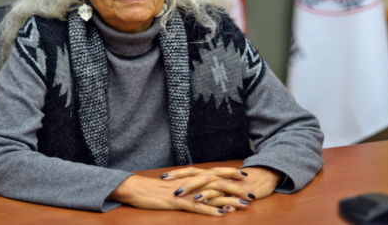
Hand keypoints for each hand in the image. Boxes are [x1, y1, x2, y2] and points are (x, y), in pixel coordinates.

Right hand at [108, 169, 253, 215]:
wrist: (136, 188)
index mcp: (190, 177)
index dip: (229, 174)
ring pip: (211, 194)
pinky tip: (221, 214)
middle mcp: (190, 182)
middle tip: (251, 194)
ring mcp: (185, 192)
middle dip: (236, 188)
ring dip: (229, 200)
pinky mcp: (178, 202)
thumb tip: (198, 190)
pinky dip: (210, 210)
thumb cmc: (153, 189)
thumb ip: (187, 186)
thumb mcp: (173, 186)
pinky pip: (197, 206)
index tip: (244, 176)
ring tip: (244, 206)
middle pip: (218, 182)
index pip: (214, 173)